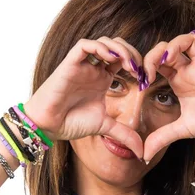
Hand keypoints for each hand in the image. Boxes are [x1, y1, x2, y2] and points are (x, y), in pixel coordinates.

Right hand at [24, 37, 144, 158]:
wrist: (48, 126)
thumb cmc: (70, 123)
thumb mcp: (105, 127)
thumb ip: (124, 134)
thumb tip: (142, 152)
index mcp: (102, 78)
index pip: (124, 59)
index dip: (137, 64)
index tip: (145, 79)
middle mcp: (93, 68)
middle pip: (117, 46)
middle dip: (132, 53)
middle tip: (139, 69)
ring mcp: (82, 65)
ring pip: (103, 42)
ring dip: (120, 48)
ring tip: (128, 64)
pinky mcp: (69, 64)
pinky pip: (85, 45)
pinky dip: (100, 47)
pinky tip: (111, 58)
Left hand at [141, 27, 194, 162]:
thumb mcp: (181, 130)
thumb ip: (161, 138)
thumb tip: (143, 156)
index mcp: (179, 79)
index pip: (159, 61)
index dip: (147, 65)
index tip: (142, 81)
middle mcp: (191, 69)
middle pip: (172, 47)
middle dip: (157, 52)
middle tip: (150, 68)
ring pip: (192, 40)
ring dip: (179, 42)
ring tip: (170, 56)